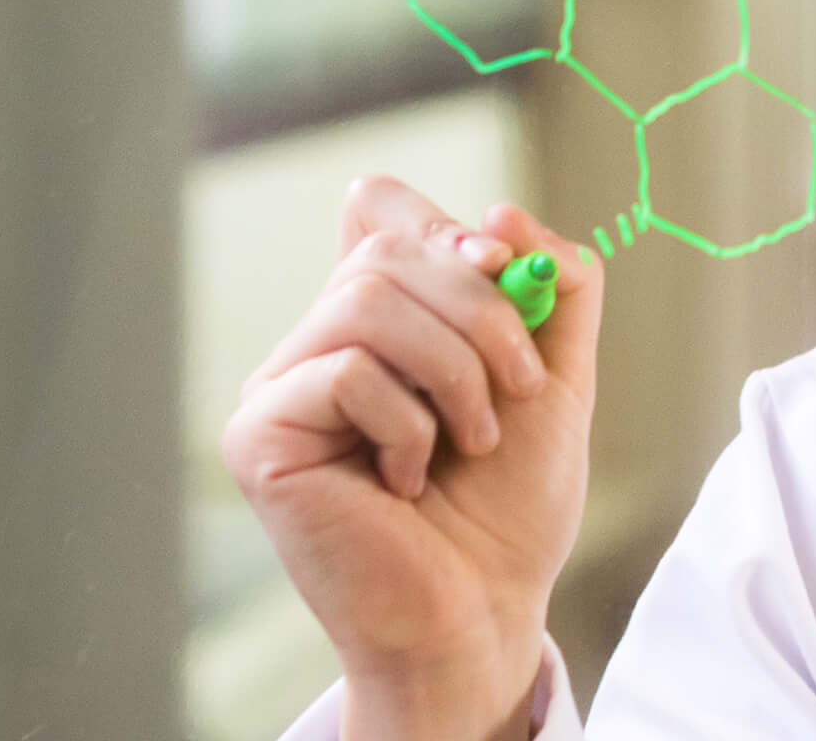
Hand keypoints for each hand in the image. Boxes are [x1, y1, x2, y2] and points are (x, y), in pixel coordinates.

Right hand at [222, 178, 603, 739]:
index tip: (505, 267)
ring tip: (473, 438)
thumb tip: (497, 212)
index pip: (382, 208)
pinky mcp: (259, 434)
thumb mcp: (556, 375)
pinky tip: (406, 479)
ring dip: (456, 368)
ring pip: (370, 298)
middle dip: (483, 309)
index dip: (449, 226)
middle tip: (517, 387)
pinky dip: (408, 422)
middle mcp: (319, 341)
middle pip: (389, 247)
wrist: (486, 607)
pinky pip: (346, 370)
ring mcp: (280, 386)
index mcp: (382, 319)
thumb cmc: (509, 506)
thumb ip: (552, 286)